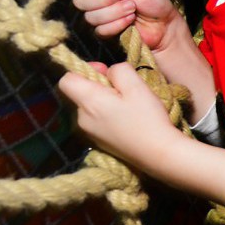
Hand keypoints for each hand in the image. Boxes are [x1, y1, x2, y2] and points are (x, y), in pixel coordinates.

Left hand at [58, 62, 181, 170]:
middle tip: (125, 89)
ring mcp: (89, 132)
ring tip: (130, 105)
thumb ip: (119, 70)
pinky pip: (96, 120)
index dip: (83, 69)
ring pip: (90, 106)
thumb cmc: (147, 118)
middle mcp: (82, 118)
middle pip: (80, 92)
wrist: (158, 154)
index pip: (66, 79)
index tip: (105, 72)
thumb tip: (109, 72)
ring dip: (105, 100)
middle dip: (99, 85)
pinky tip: (128, 120)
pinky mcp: (98, 142)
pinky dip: (109, 114)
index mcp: (88, 102)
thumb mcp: (137, 86)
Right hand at [70, 0, 182, 51]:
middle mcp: (96, 0)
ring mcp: (99, 17)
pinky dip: (117, 24)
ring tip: (132, 8)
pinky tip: (130, 21)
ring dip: (114, 12)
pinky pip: (101, 30)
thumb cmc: (154, 3)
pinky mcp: (105, 33)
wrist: (164, 27)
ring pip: (91, 17)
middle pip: (80, 1)